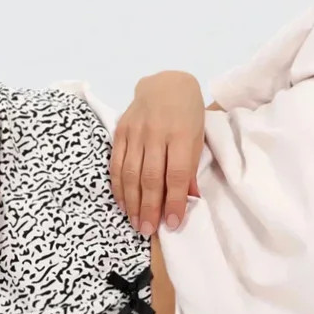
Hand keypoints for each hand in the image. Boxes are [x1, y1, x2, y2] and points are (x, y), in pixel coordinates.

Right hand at [111, 71, 205, 236]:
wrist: (165, 84)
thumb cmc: (188, 113)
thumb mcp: (197, 137)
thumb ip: (190, 167)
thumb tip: (190, 198)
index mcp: (180, 135)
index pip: (176, 174)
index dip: (174, 201)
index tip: (172, 223)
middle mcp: (156, 134)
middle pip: (150, 177)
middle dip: (149, 207)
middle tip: (148, 230)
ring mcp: (135, 132)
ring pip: (131, 172)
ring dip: (132, 201)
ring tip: (135, 222)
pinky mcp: (120, 132)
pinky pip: (117, 163)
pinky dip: (119, 185)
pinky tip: (123, 202)